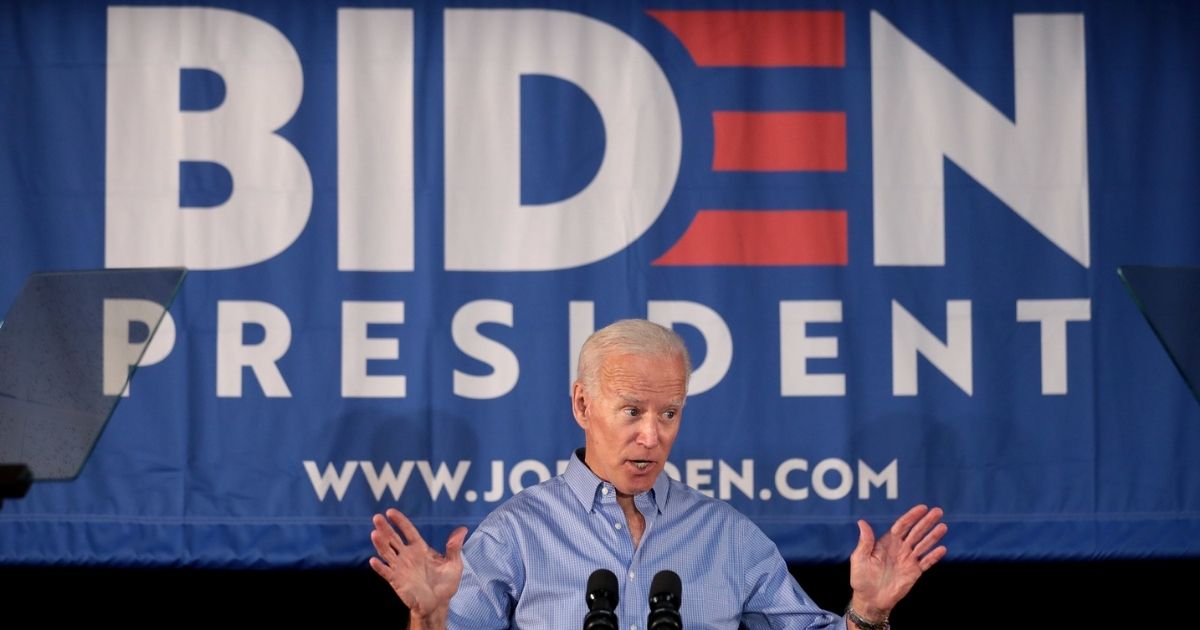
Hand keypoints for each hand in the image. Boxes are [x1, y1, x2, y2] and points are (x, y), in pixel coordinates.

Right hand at [369, 508, 468, 622]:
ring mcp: (401, 568)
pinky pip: (386, 573)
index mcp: (420, 549)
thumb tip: (463, 529)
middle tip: (377, 518)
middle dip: (385, 529)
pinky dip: (380, 567)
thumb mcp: (453, 564)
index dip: (400, 521)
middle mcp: (408, 556)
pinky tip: (373, 560)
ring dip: (380, 544)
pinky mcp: (397, 581)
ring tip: (374, 533)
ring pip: (387, 553)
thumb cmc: (445, 583)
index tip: (390, 512)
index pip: (408, 531)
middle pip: (393, 539)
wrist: (438, 604)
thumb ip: (454, 547)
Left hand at [847, 504, 946, 620]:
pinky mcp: (914, 572)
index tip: (922, 508)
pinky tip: (942, 549)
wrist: (870, 600)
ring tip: (943, 526)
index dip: (912, 516)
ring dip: (933, 536)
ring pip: (923, 545)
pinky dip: (934, 556)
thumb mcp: (860, 558)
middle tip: (938, 511)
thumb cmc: (861, 578)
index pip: (902, 526)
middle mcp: (900, 549)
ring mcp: (908, 560)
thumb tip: (861, 522)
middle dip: (926, 522)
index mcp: (887, 542)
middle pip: (916, 532)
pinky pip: (926, 562)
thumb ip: (865, 541)